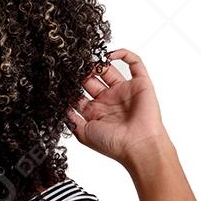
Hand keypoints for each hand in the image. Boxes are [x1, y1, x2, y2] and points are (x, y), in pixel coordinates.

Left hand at [65, 49, 169, 166]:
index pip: (80, 93)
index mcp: (95, 112)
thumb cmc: (113, 144)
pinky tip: (109, 55)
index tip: (61, 78)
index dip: (71, 86)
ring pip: (109, 69)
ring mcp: (124, 90)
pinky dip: (123, 54)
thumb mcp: (83, 133)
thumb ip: (70, 119)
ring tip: (89, 59)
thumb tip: (59, 106)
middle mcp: (109, 100)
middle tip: (75, 65)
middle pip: (92, 79)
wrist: (138, 146)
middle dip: (83, 72)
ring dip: (98, 63)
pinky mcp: (140, 83)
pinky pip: (134, 63)